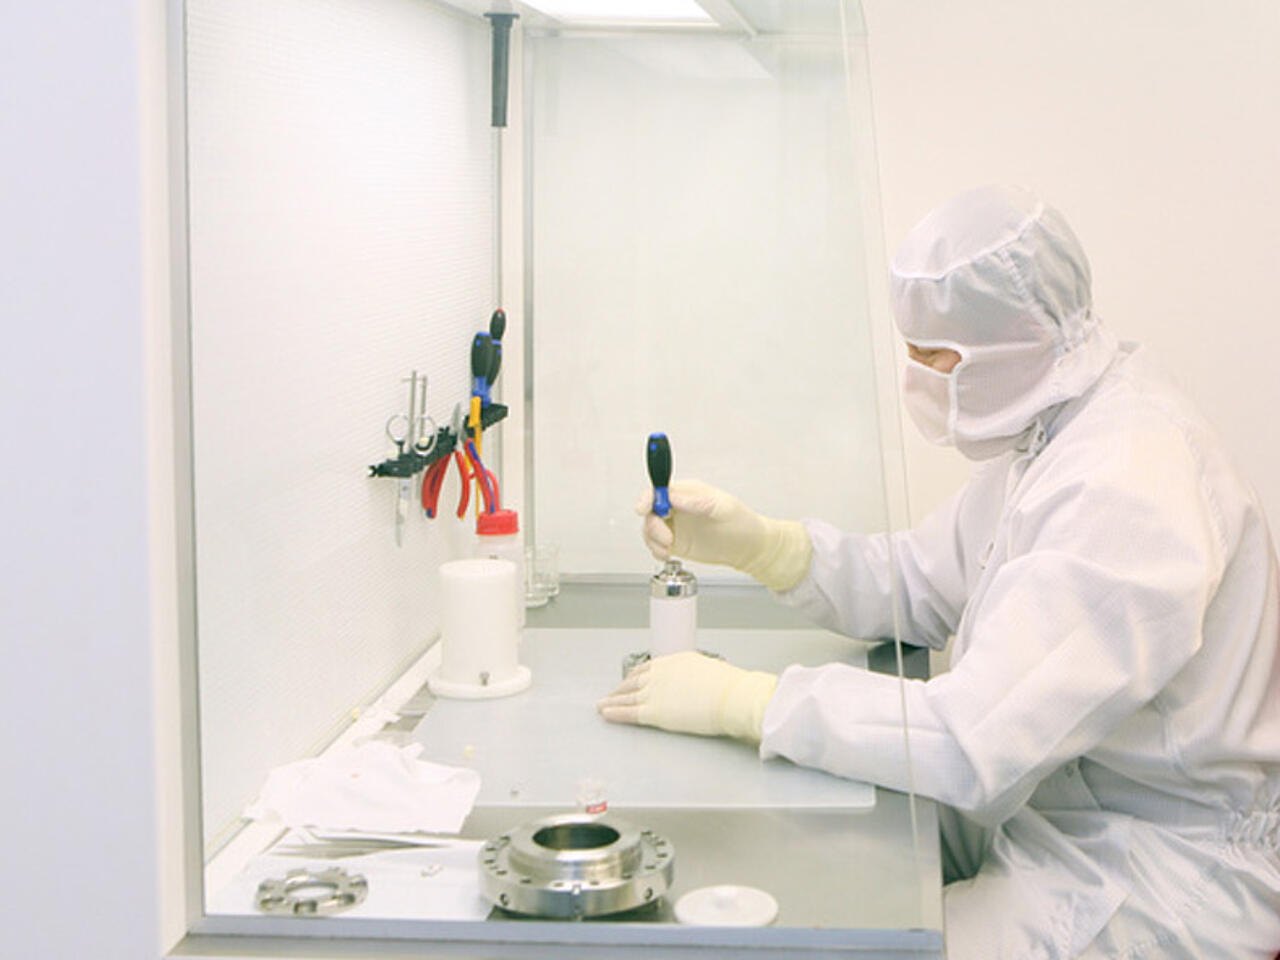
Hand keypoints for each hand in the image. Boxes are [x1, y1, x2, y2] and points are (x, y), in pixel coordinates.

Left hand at [595, 651, 777, 742]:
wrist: (731, 697)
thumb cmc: (730, 687)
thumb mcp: (713, 672)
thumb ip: (700, 677)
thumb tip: (703, 684)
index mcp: (676, 661)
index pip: (649, 668)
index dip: (636, 676)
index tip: (629, 680)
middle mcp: (661, 673)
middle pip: (633, 681)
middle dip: (620, 689)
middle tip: (610, 694)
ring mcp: (655, 692)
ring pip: (627, 696)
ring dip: (612, 700)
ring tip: (601, 705)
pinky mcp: (654, 712)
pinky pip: (628, 713)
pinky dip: (614, 713)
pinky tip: (605, 714)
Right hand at [635, 479, 812, 591]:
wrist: (749, 548)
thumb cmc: (742, 523)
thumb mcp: (724, 508)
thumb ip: (698, 502)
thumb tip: (674, 497)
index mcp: (687, 493)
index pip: (659, 490)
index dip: (647, 498)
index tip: (643, 508)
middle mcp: (678, 507)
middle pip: (650, 511)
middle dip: (652, 525)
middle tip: (668, 538)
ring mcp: (676, 525)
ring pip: (650, 530)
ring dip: (653, 540)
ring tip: (669, 548)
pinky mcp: (676, 543)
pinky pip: (656, 545)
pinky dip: (656, 551)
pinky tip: (667, 554)